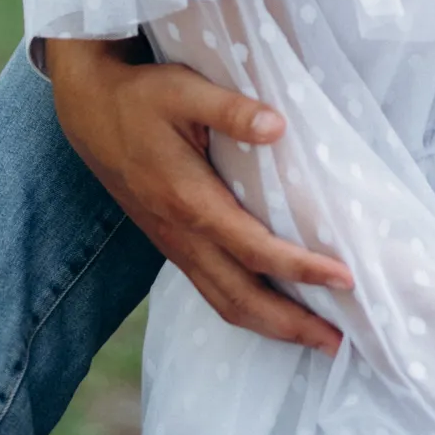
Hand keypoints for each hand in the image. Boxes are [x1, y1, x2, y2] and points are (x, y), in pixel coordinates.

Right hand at [45, 38, 352, 353]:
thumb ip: (230, 109)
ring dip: (271, 325)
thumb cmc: (141, 98)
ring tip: (316, 337)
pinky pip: (212, 289)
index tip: (344, 278)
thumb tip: (278, 126)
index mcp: (189, 200)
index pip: (253, 249)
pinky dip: (247, 310)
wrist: (90, 113)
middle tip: (339, 344)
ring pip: (224, 302)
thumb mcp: (183, 91)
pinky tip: (274, 309)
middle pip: (240, 298)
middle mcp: (181, 234)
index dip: (300, 268)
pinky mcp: (172, 242)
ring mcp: (174, 244)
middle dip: (290, 324)